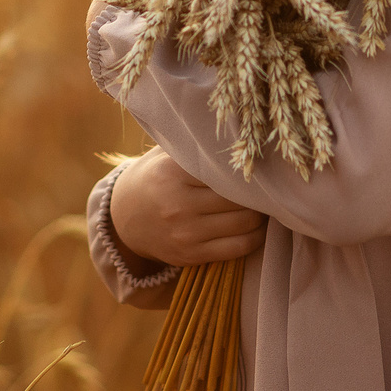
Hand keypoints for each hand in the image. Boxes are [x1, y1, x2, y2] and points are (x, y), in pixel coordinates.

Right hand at [108, 148, 265, 266]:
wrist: (124, 219)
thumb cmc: (154, 178)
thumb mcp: (164, 155)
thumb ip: (193, 146)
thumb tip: (236, 135)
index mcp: (171, 173)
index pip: (223, 169)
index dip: (244, 167)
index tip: (256, 164)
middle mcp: (178, 204)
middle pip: (238, 196)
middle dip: (257, 192)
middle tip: (266, 185)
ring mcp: (185, 233)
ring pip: (245, 222)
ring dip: (261, 213)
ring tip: (263, 203)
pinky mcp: (192, 255)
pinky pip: (239, 247)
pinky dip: (255, 236)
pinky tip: (255, 226)